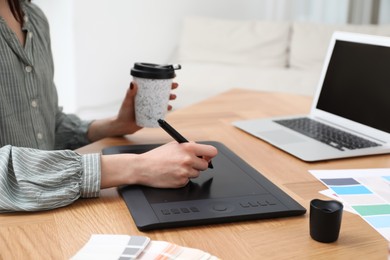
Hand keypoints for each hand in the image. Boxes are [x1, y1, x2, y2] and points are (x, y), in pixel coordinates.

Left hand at [87, 81, 177, 141]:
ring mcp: (151, 106)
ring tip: (173, 97)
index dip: (161, 80)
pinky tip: (169, 108)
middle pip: (160, 91)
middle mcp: (148, 99)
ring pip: (162, 100)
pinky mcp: (152, 114)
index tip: (168, 77)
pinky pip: (161, 110)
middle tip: (175, 86)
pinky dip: (166, 109)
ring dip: (169, 98)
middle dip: (169, 88)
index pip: (153, 84)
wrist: (124, 126)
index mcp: (142, 93)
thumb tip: (132, 83)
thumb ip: (130, 93)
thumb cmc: (124, 112)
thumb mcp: (127, 101)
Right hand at [100, 142, 217, 188]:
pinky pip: (188, 181)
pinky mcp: (181, 182)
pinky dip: (182, 178)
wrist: (143, 168)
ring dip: (190, 172)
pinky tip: (173, 174)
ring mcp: (185, 172)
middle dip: (198, 164)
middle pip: (205, 165)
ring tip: (176, 168)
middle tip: (189, 163)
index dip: (210, 155)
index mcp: (188, 148)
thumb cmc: (157, 156)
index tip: (207, 156)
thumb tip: (201, 150)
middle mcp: (188, 160)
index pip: (212, 151)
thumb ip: (189, 146)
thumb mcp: (173, 145)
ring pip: (196, 174)